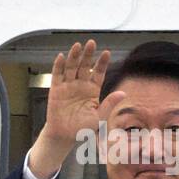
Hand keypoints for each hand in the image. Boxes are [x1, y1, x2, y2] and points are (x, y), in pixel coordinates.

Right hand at [27, 39, 126, 176]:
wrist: (65, 135)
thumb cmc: (82, 128)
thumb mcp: (99, 117)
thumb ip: (109, 104)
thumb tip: (123, 93)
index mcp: (92, 90)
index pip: (98, 73)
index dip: (102, 63)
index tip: (106, 52)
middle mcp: (80, 85)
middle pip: (85, 66)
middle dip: (88, 55)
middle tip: (91, 43)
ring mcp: (68, 86)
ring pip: (71, 67)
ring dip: (74, 56)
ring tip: (77, 46)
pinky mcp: (56, 89)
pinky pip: (57, 75)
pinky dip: (58, 66)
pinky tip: (61, 56)